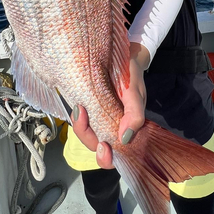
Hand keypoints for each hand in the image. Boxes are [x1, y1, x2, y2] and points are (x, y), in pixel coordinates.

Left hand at [71, 42, 148, 168]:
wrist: (125, 56)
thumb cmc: (132, 74)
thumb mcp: (135, 92)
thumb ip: (134, 114)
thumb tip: (125, 138)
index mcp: (127, 128)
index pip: (116, 154)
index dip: (107, 157)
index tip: (103, 146)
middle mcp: (112, 127)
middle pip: (96, 145)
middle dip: (87, 136)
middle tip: (83, 117)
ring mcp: (100, 118)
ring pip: (87, 134)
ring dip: (80, 126)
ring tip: (79, 108)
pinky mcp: (90, 108)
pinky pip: (82, 120)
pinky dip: (78, 117)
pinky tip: (78, 106)